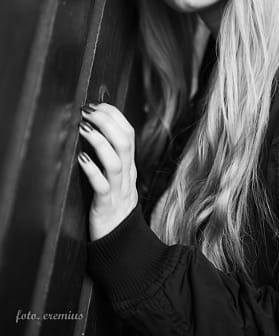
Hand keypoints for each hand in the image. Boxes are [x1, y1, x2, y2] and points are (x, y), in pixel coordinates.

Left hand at [77, 102, 137, 240]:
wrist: (121, 243)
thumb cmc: (112, 205)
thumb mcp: (117, 177)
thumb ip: (111, 156)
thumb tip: (96, 129)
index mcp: (129, 165)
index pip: (128, 132)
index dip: (114, 115)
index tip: (96, 104)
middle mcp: (127, 175)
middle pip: (124, 141)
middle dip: (107, 121)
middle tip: (87, 110)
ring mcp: (118, 190)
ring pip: (116, 161)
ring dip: (99, 141)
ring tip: (83, 128)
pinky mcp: (106, 206)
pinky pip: (102, 186)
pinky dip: (92, 170)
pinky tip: (81, 159)